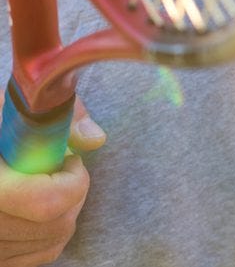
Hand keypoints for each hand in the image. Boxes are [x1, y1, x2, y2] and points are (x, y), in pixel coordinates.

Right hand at [0, 92, 104, 265]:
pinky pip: (42, 255)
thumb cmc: (2, 125)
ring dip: (65, 210)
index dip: (71, 180)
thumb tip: (95, 139)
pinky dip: (52, 230)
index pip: (45, 202)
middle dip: (72, 192)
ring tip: (47, 182)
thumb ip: (59, 117)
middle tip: (60, 168)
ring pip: (54, 241)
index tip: (68, 158)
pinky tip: (40, 204)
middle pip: (56, 224)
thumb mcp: (20, 110)